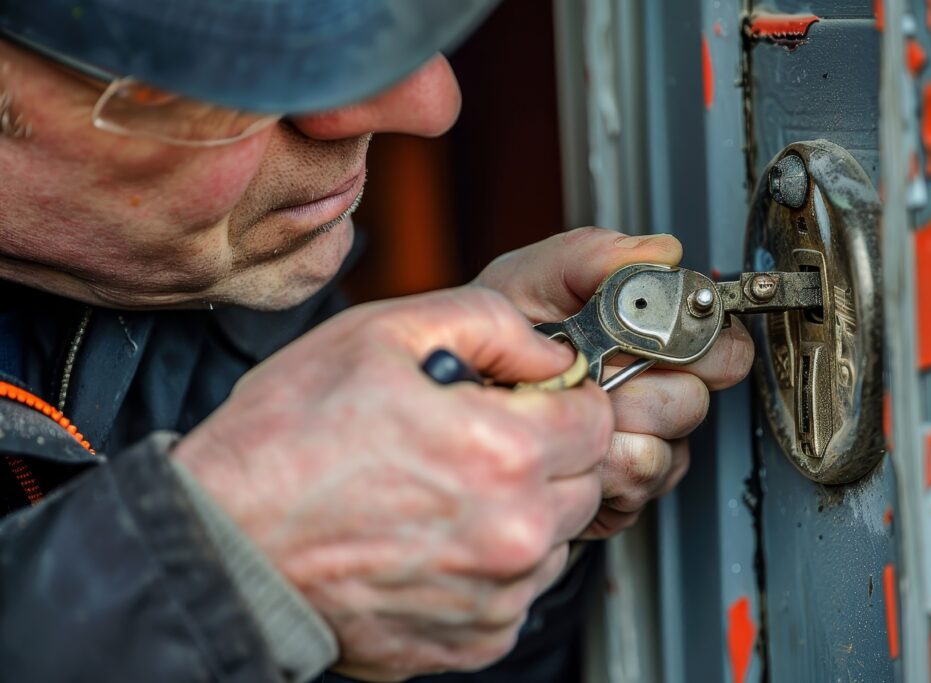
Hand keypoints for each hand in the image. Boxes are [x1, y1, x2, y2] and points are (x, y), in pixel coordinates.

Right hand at [173, 287, 613, 680]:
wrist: (223, 547)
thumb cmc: (286, 441)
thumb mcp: (380, 335)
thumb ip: (488, 322)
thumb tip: (552, 350)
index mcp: (501, 452)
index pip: (596, 418)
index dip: (563, 398)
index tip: (526, 398)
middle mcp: (512, 534)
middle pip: (585, 481)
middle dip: (548, 453)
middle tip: (477, 440)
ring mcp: (495, 598)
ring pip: (555, 539)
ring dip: (523, 510)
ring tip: (446, 491)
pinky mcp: (472, 643)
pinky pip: (517, 593)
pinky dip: (492, 565)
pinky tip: (433, 539)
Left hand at [473, 227, 752, 538]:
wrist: (452, 395)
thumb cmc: (493, 341)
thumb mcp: (528, 281)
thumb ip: (590, 256)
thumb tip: (660, 251)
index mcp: (650, 340)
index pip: (721, 345)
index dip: (701, 340)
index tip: (665, 331)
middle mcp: (655, 395)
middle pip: (695, 400)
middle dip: (643, 385)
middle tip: (599, 369)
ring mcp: (642, 448)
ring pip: (666, 447)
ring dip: (612, 424)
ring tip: (569, 404)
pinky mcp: (621, 493)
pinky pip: (633, 480)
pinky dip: (597, 461)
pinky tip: (567, 442)